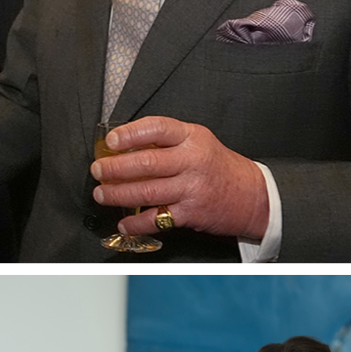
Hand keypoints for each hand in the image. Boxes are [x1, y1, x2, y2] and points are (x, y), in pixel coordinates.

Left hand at [91, 116, 268, 240]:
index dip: (130, 133)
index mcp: (192, 137)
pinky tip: (123, 222)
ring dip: (117, 194)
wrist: (253, 196)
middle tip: (98, 170)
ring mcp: (192, 188)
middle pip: (146, 162)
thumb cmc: (217, 166)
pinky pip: (156, 219)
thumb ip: (165, 141)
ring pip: (147, 191)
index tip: (111, 141)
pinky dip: (135, 223)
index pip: (157, 128)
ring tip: (101, 194)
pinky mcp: (191, 213)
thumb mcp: (197, 141)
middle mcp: (192, 161)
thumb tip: (122, 146)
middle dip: (114, 168)